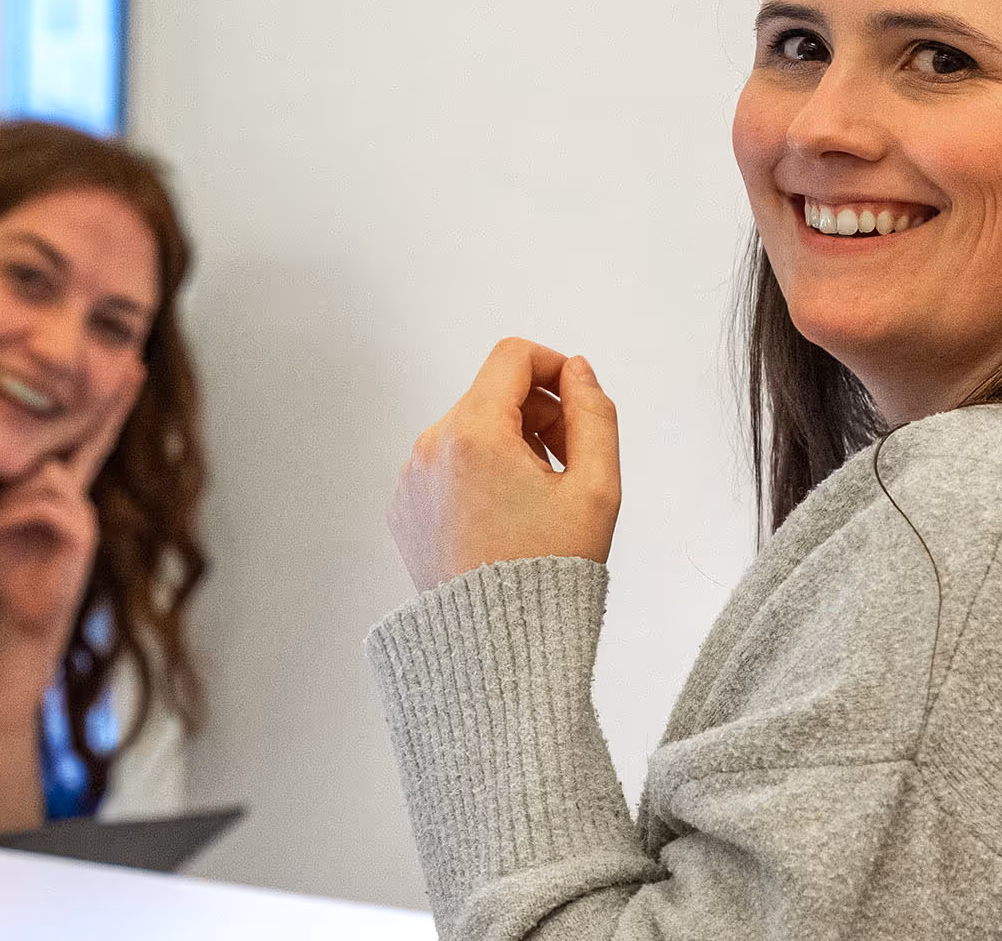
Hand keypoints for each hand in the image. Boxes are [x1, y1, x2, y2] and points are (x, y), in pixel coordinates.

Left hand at [0, 372, 142, 642]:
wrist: (22, 620)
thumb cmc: (10, 572)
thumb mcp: (2, 521)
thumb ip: (16, 490)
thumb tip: (31, 467)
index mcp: (62, 493)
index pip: (85, 442)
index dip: (108, 408)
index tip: (131, 372)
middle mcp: (79, 499)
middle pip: (77, 446)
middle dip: (107, 409)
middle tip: (134, 368)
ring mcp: (84, 516)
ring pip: (44, 477)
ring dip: (9, 500)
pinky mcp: (81, 535)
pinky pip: (42, 505)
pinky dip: (10, 517)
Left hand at [388, 338, 620, 591]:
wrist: (498, 645)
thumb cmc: (549, 571)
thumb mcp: (597, 487)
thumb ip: (594, 413)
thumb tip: (577, 371)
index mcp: (474, 433)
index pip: (512, 357)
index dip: (553, 366)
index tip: (576, 400)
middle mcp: (431, 447)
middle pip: (492, 394)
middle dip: (538, 415)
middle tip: (571, 463)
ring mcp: (411, 478)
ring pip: (469, 430)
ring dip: (509, 445)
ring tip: (540, 496)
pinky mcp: (404, 507)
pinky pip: (446, 466)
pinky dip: (478, 474)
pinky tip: (506, 517)